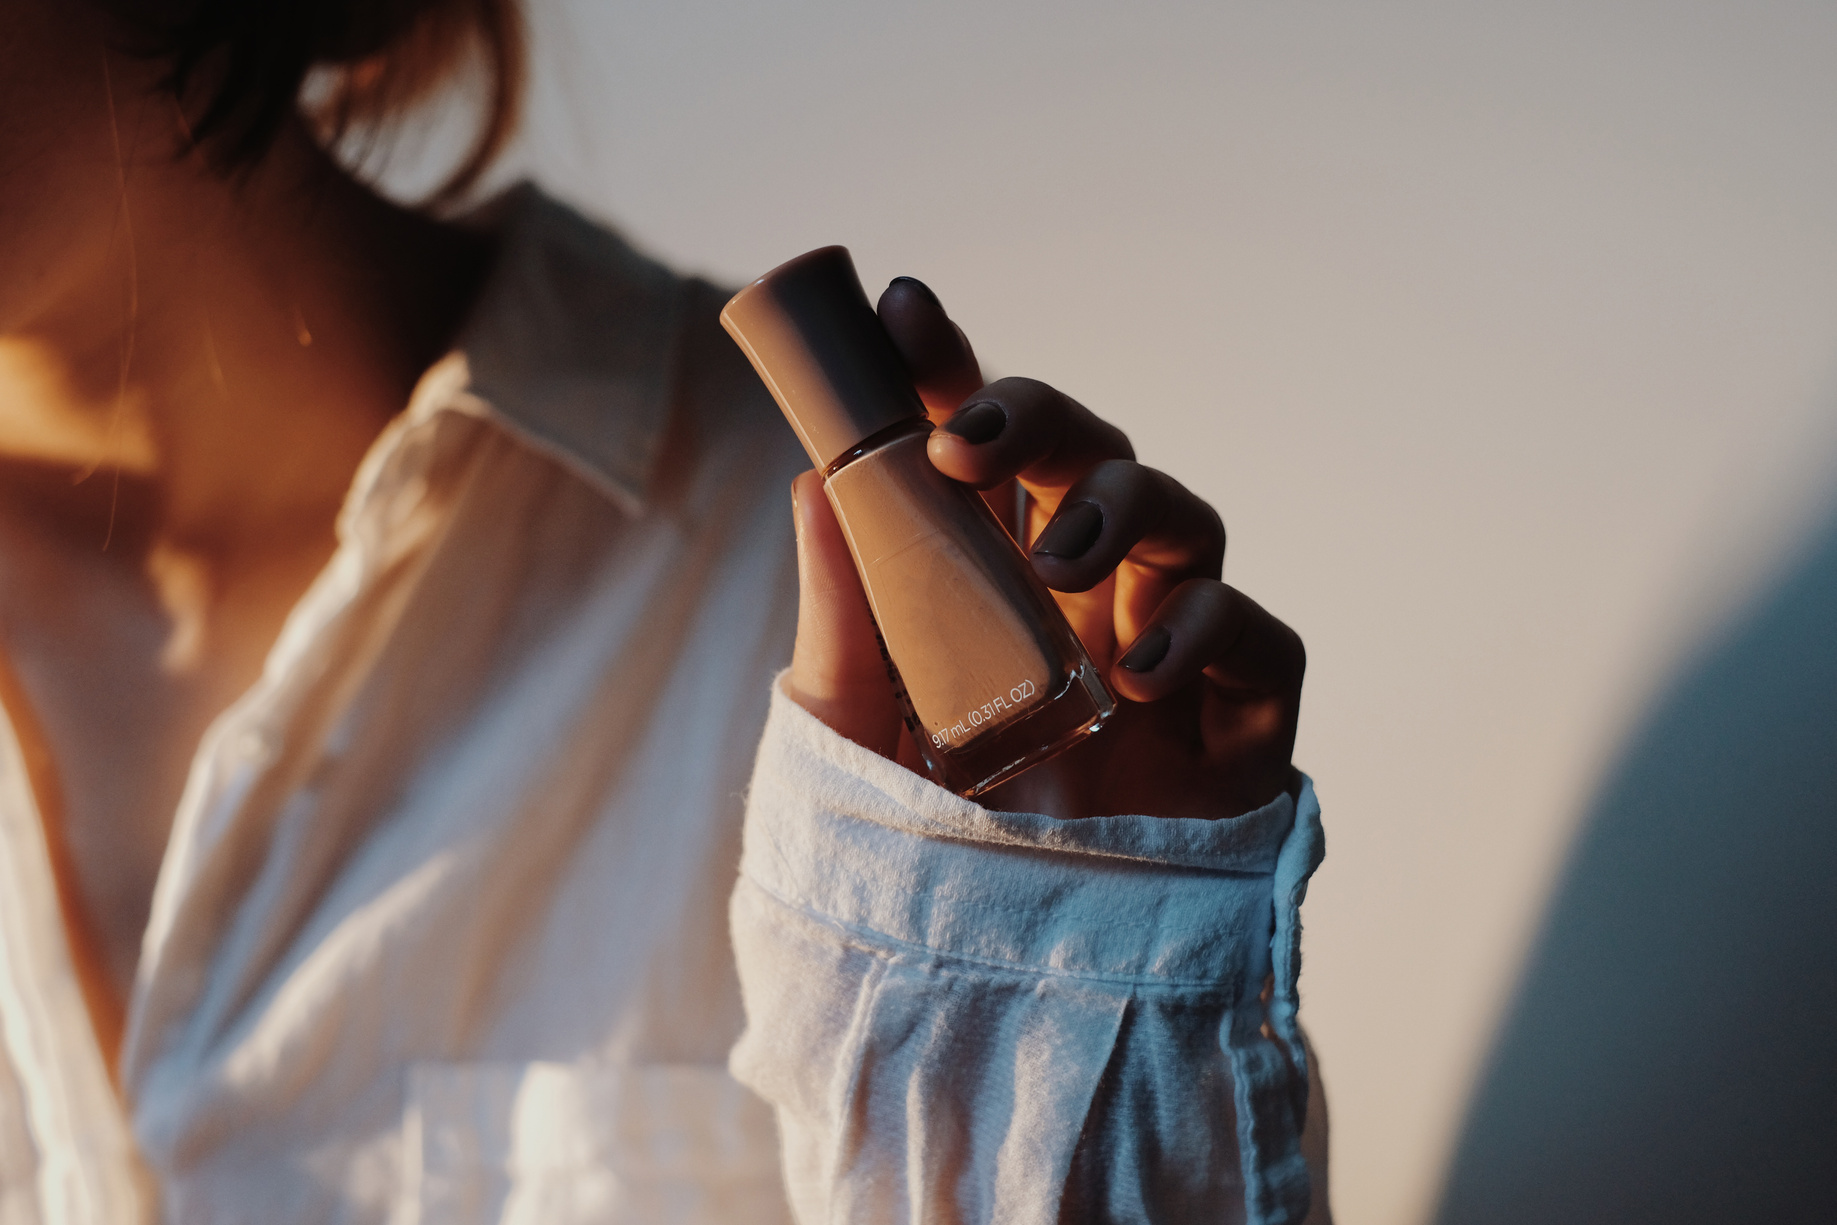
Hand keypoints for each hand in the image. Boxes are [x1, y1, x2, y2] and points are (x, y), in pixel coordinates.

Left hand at [784, 277, 1303, 820]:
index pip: (981, 462)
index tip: (901, 314)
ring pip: (1185, 520)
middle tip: (969, 442)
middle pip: (1092, 461)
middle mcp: (1081, 607)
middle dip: (1042, 421)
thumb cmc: (918, 861)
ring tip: (1056, 563)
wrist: (996, 1006)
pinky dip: (1209, 625)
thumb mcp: (850, 737)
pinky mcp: (1240, 728)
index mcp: (988, 592)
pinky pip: (1261, 637)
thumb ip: (843, 616)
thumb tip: (811, 478)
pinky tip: (1138, 668)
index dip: (953, 378)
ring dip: (1123, 511)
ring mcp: (1167, 660)